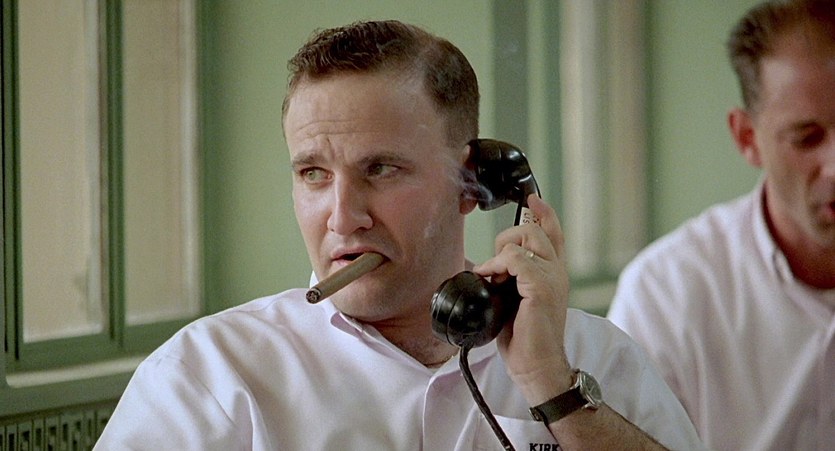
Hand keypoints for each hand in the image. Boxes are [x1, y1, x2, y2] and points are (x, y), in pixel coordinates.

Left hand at [472, 194, 572, 403]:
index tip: (532, 199)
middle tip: (494, 264)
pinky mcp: (541, 287)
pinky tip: (491, 279)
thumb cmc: (525, 339)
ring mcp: (552, 277)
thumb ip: (511, 280)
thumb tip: (488, 268)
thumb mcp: (516, 301)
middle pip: (535, 229)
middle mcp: (557, 271)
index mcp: (554, 273)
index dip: (544, 213)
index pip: (554, 233)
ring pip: (525, 239)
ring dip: (500, 253)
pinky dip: (498, 264)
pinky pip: (516, 258)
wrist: (537, 365)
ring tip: (492, 276)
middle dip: (507, 237)